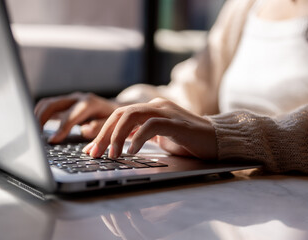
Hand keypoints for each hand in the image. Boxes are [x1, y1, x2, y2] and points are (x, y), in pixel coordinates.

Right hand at [34, 92, 118, 142]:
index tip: (52, 141)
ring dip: (37, 116)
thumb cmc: (115, 120)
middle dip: (40, 119)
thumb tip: (84, 130)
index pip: (70, 116)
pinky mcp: (65, 104)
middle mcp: (77, 98)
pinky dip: (39, 115)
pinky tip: (35, 127)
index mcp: (89, 104)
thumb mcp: (113, 125)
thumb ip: (100, 128)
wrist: (117, 109)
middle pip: (52, 104)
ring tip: (32, 132)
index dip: (60, 129)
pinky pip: (48, 106)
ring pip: (47, 103)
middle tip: (34, 136)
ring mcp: (70, 100)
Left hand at [83, 98, 216, 158]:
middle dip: (103, 134)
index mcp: (150, 109)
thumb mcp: (159, 139)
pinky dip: (138, 138)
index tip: (91, 149)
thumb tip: (116, 145)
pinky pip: (151, 125)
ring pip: (131, 115)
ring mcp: (166, 112)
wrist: (217, 140)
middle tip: (93, 154)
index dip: (102, 131)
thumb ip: (140, 136)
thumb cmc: (188, 141)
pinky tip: (132, 152)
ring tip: (111, 155)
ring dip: (117, 136)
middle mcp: (155, 106)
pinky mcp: (176, 123)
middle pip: (120, 114)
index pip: (119, 115)